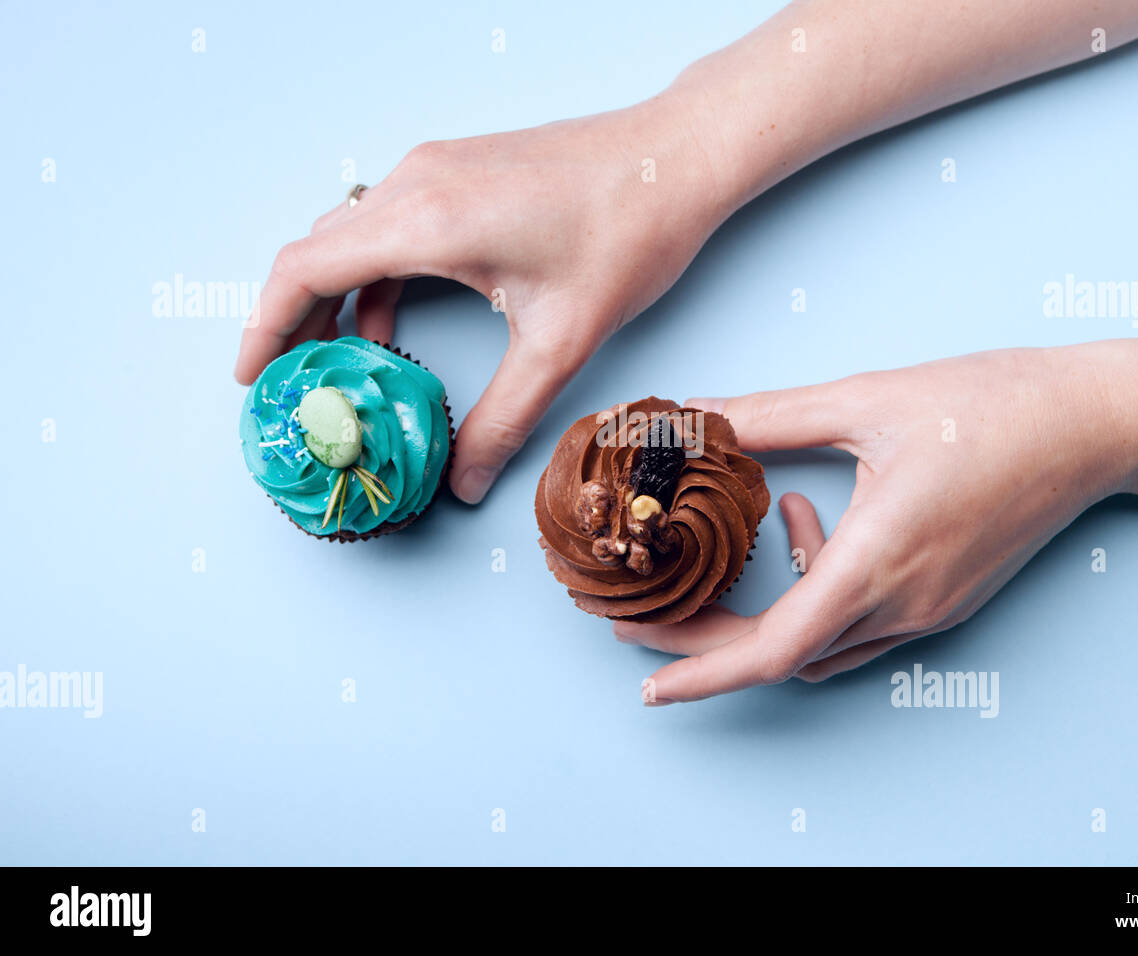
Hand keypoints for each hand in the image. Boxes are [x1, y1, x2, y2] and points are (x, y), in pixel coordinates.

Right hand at [234, 96, 723, 502]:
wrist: (676, 158)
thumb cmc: (628, 233)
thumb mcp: (561, 342)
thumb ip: (503, 419)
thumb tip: (465, 482)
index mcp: (428, 219)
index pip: (305, 269)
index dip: (265, 327)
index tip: (252, 380)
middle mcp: (418, 182)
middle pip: (317, 251)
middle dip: (293, 321)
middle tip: (291, 386)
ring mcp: (437, 169)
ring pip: (351, 236)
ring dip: (334, 299)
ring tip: (336, 367)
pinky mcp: (460, 169)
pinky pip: (388, 223)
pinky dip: (375, 276)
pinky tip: (390, 326)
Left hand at [619, 343, 1137, 700]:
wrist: (1092, 423)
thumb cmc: (989, 404)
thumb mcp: (865, 399)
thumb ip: (767, 414)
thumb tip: (690, 414)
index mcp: (881, 559)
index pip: (776, 646)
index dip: (704, 671)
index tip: (649, 682)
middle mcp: (905, 603)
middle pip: (785, 654)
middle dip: (708, 641)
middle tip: (650, 612)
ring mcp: (930, 611)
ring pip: (821, 645)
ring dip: (766, 611)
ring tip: (743, 537)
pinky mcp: (946, 602)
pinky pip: (859, 625)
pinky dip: (816, 594)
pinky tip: (807, 517)